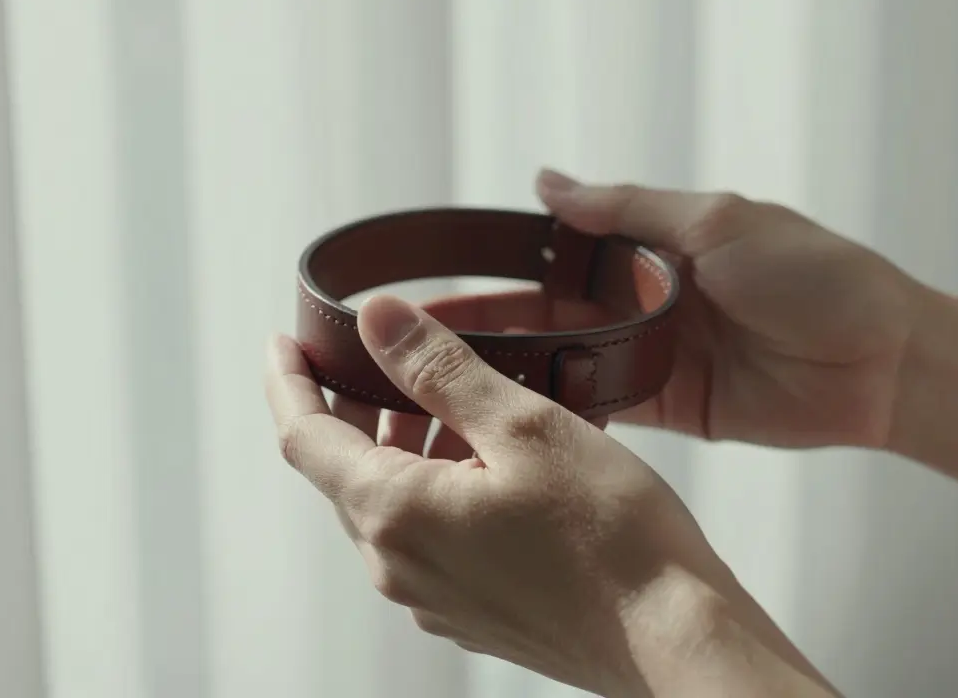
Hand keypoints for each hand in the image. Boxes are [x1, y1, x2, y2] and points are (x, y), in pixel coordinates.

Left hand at [263, 296, 831, 695]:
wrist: (672, 639)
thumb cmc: (611, 535)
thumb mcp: (524, 425)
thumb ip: (439, 369)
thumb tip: (376, 318)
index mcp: (396, 514)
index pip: (304, 437)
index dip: (288, 382)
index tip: (285, 342)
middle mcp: (399, 566)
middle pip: (347, 471)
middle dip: (359, 407)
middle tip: (394, 355)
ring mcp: (435, 598)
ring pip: (392, 504)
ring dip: (409, 446)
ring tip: (463, 399)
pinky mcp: (473, 613)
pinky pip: (431, 537)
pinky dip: (442, 486)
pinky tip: (496, 460)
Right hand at [429, 169, 921, 448]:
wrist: (886, 362)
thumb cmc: (815, 276)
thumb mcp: (719, 222)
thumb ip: (629, 210)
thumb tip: (547, 183)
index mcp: (654, 248)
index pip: (558, 255)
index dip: (501, 269)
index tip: (437, 284)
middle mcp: (645, 301)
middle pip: (549, 315)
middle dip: (487, 327)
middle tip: (415, 345)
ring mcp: (655, 356)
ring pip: (567, 364)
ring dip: (514, 372)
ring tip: (441, 387)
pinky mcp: (672, 407)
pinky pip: (604, 409)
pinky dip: (562, 411)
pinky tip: (509, 420)